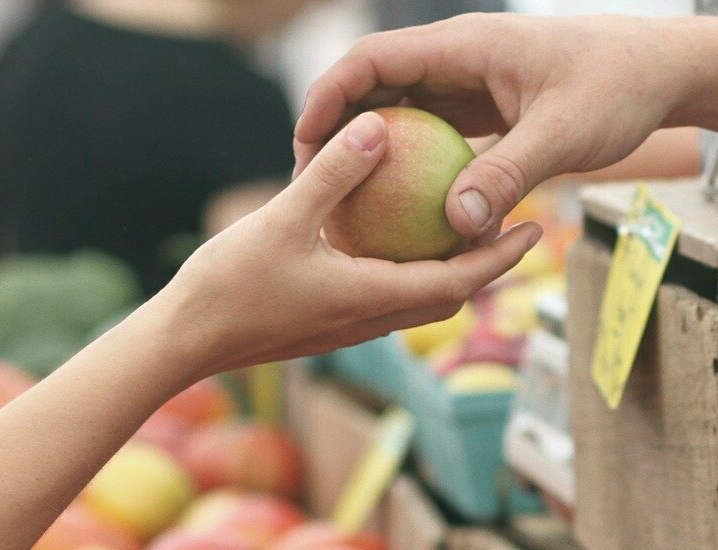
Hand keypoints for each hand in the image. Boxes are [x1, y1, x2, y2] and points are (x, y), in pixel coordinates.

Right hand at [141, 111, 541, 380]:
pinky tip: (393, 235)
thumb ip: (333, 174)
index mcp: (372, 299)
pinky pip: (384, 294)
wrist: (182, 342)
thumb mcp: (283, 219)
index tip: (534, 228)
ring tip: (464, 226)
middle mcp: (370, 319)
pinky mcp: (327, 322)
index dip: (501, 256)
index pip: (458, 282)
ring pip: (417, 298)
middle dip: (486, 263)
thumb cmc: (229, 285)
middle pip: (449, 294)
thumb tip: (378, 126)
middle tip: (515, 223)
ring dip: (448, 268)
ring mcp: (348, 325)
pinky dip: (406, 268)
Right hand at [294, 13, 717, 236]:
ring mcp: (473, 81)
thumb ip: (508, 174)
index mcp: (465, 45)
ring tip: (346, 202)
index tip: (304, 144)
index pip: (372, 60)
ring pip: (404, 110)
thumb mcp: (564, 135)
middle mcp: (460, 57)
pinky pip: (436, 132)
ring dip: (374, 150)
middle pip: (376, 85)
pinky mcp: (489, 105)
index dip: (328, 97)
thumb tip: (456, 224)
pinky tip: (404, 211)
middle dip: (339, 129)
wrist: (665, 71)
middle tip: (311, 184)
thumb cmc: (619, 89)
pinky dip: (415, 163)